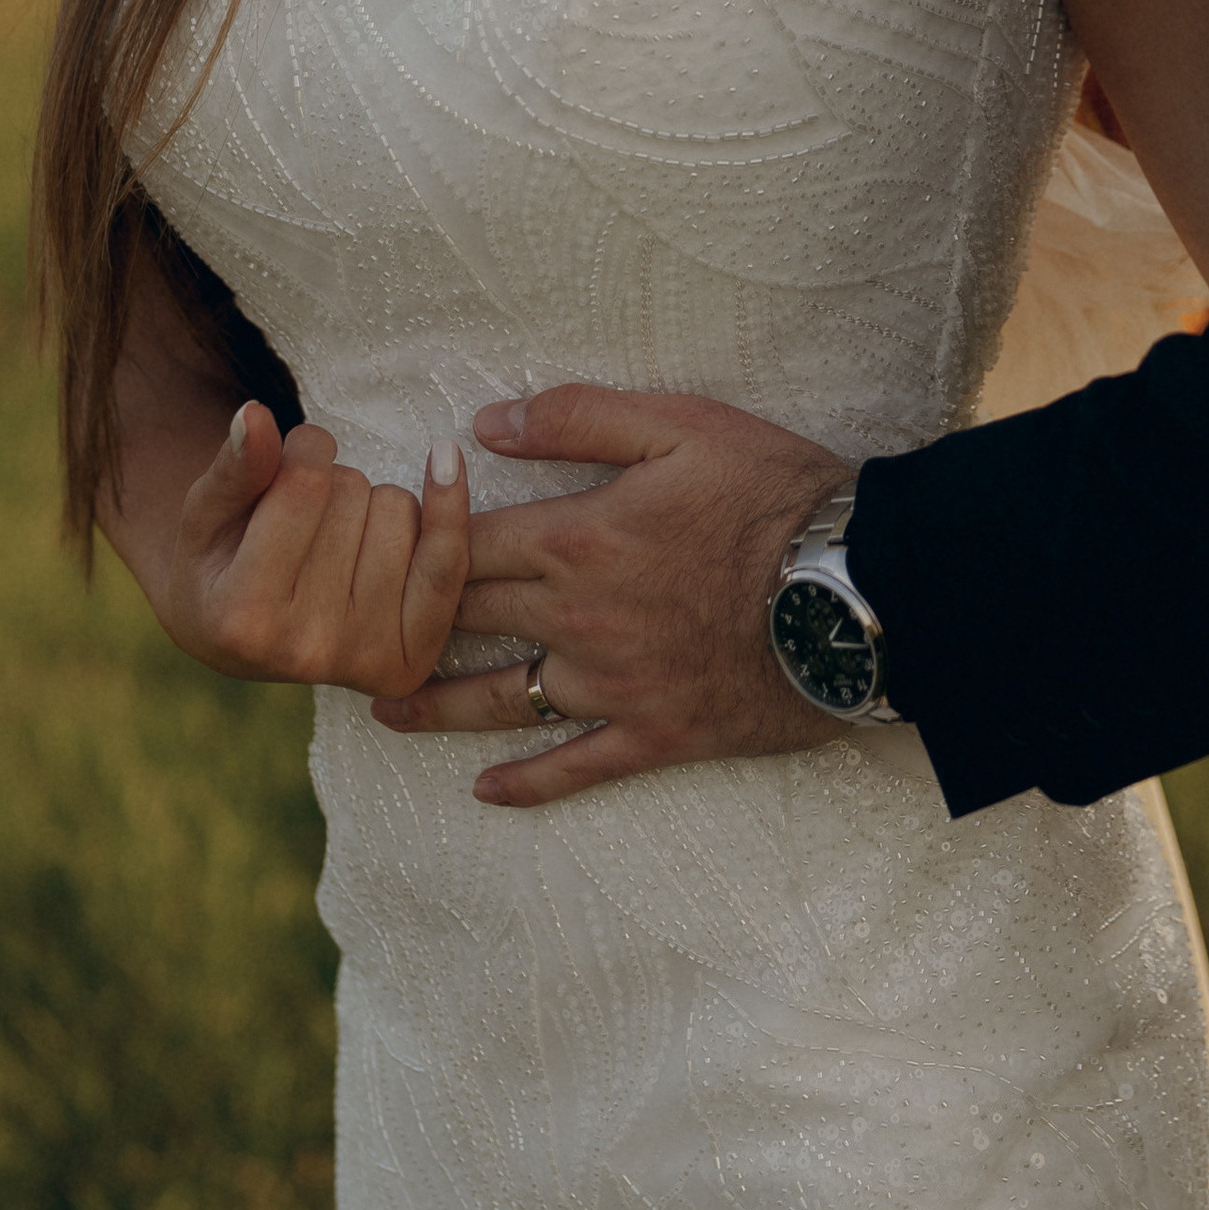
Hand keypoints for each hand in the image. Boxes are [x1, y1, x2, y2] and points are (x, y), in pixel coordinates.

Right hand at [158, 404, 470, 697]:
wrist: (242, 639)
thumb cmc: (220, 562)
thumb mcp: (206, 515)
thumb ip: (234, 469)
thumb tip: (255, 414)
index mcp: (243, 618)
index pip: (303, 487)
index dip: (303, 447)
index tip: (289, 453)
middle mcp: (306, 649)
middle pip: (352, 494)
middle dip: (331, 483)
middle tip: (303, 518)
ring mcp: (363, 658)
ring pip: (398, 510)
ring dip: (370, 503)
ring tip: (332, 537)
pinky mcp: (410, 657)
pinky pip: (447, 559)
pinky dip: (449, 505)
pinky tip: (444, 461)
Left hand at [367, 385, 846, 806]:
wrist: (858, 592)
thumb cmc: (775, 497)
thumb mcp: (683, 425)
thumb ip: (580, 417)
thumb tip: (487, 425)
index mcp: (578, 538)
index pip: (467, 540)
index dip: (415, 536)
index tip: (372, 538)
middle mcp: (578, 618)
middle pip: (465, 622)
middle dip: (402, 622)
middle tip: (350, 629)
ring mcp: (613, 685)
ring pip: (500, 701)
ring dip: (434, 706)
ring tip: (385, 709)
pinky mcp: (654, 734)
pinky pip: (575, 769)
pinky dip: (527, 785)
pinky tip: (485, 792)